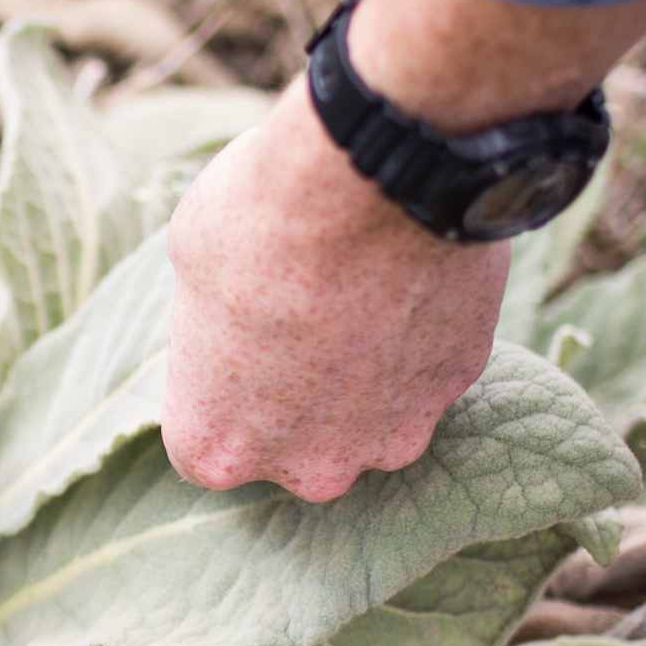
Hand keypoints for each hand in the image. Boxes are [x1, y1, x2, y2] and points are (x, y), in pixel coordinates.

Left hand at [160, 0, 645, 501]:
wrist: (370, 177)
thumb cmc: (261, 216)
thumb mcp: (192, 263)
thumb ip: (214, 325)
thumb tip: (235, 317)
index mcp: (219, 447)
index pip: (211, 443)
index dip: (221, 386)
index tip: (234, 338)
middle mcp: (306, 468)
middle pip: (297, 445)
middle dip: (298, 396)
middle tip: (299, 318)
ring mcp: (388, 436)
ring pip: (372, 419)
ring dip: (365, 374)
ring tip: (357, 294)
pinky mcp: (453, 389)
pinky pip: (428, 371)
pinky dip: (418, 336)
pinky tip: (406, 276)